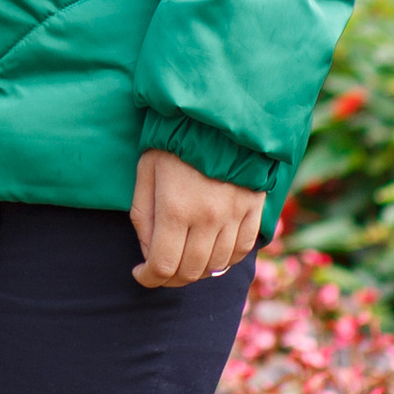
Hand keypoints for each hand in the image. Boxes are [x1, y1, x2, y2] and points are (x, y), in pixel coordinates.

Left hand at [130, 148, 261, 289]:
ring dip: (197, 270)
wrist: (216, 114)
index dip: (148, 277)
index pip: (163, 266)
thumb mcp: (145, 173)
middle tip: (160, 270)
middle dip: (170, 278)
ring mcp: (234, 215)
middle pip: (190, 271)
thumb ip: (143, 217)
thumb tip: (149, 253)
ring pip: (217, 265)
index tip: (140, 273)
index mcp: (175, 209)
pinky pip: (242, 249)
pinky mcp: (253, 208)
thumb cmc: (173, 141)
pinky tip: (212, 252)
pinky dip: (226, 259)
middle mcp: (208, 218)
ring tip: (184, 259)